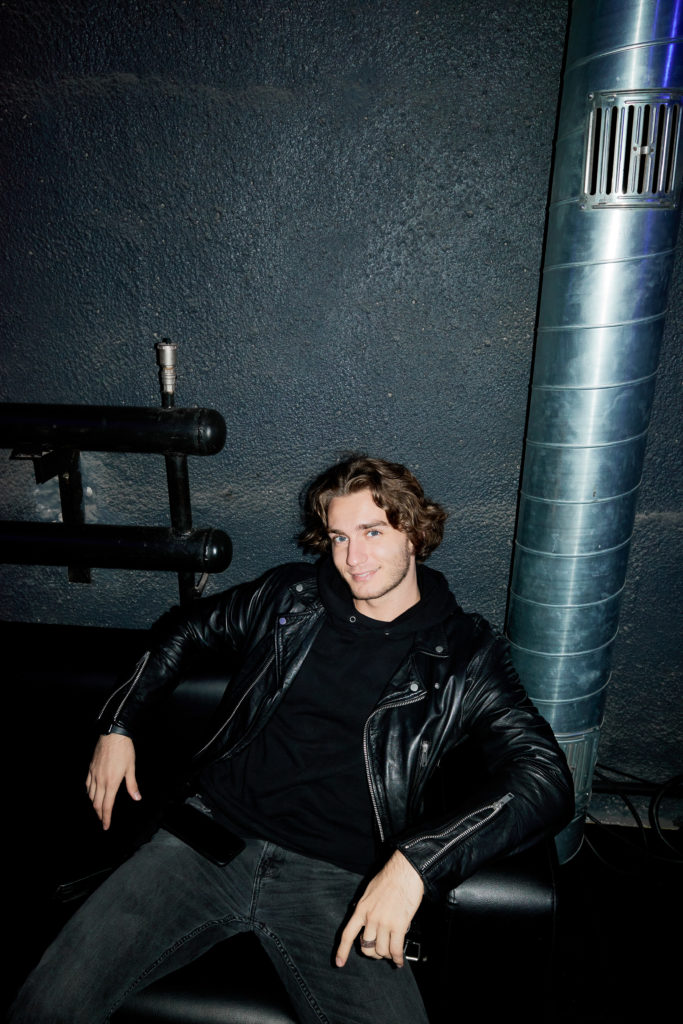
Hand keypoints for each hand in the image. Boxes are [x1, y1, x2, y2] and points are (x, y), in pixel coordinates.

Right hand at [86, 733, 140, 829]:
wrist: (113, 735)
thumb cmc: (124, 750)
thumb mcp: (131, 768)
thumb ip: (132, 785)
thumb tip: (137, 797)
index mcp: (112, 783)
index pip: (107, 806)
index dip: (106, 818)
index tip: (106, 826)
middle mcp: (100, 781)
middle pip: (97, 803)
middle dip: (99, 814)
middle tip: (102, 821)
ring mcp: (94, 774)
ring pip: (90, 795)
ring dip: (94, 804)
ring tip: (98, 809)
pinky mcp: (90, 768)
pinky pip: (87, 784)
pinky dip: (89, 792)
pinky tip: (91, 793)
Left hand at [335, 850, 423, 968]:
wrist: (405, 871)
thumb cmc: (389, 878)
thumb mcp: (369, 892)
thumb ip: (366, 908)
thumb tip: (366, 921)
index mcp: (361, 909)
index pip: (348, 934)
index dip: (342, 951)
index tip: (339, 963)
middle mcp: (370, 918)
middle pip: (366, 947)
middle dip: (373, 953)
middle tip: (379, 952)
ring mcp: (384, 922)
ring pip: (381, 950)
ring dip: (386, 955)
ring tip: (391, 954)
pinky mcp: (399, 925)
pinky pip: (395, 949)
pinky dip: (397, 958)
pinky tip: (399, 961)